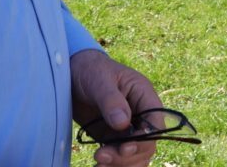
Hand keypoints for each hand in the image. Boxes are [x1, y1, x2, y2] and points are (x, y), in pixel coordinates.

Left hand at [70, 49, 161, 166]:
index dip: (145, 139)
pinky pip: (121, 158)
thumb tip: (123, 123)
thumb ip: (111, 100)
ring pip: (136, 156)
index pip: (155, 123)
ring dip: (121, 164)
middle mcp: (140, 114)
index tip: (125, 147)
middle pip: (147, 144)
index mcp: (143, 95)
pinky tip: (99, 166)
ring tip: (98, 164)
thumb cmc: (89, 69)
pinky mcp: (114, 138)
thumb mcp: (98, 79)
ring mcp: (128, 128)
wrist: (71, 74)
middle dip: (127, 155)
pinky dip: (114, 165)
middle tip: (102, 156)